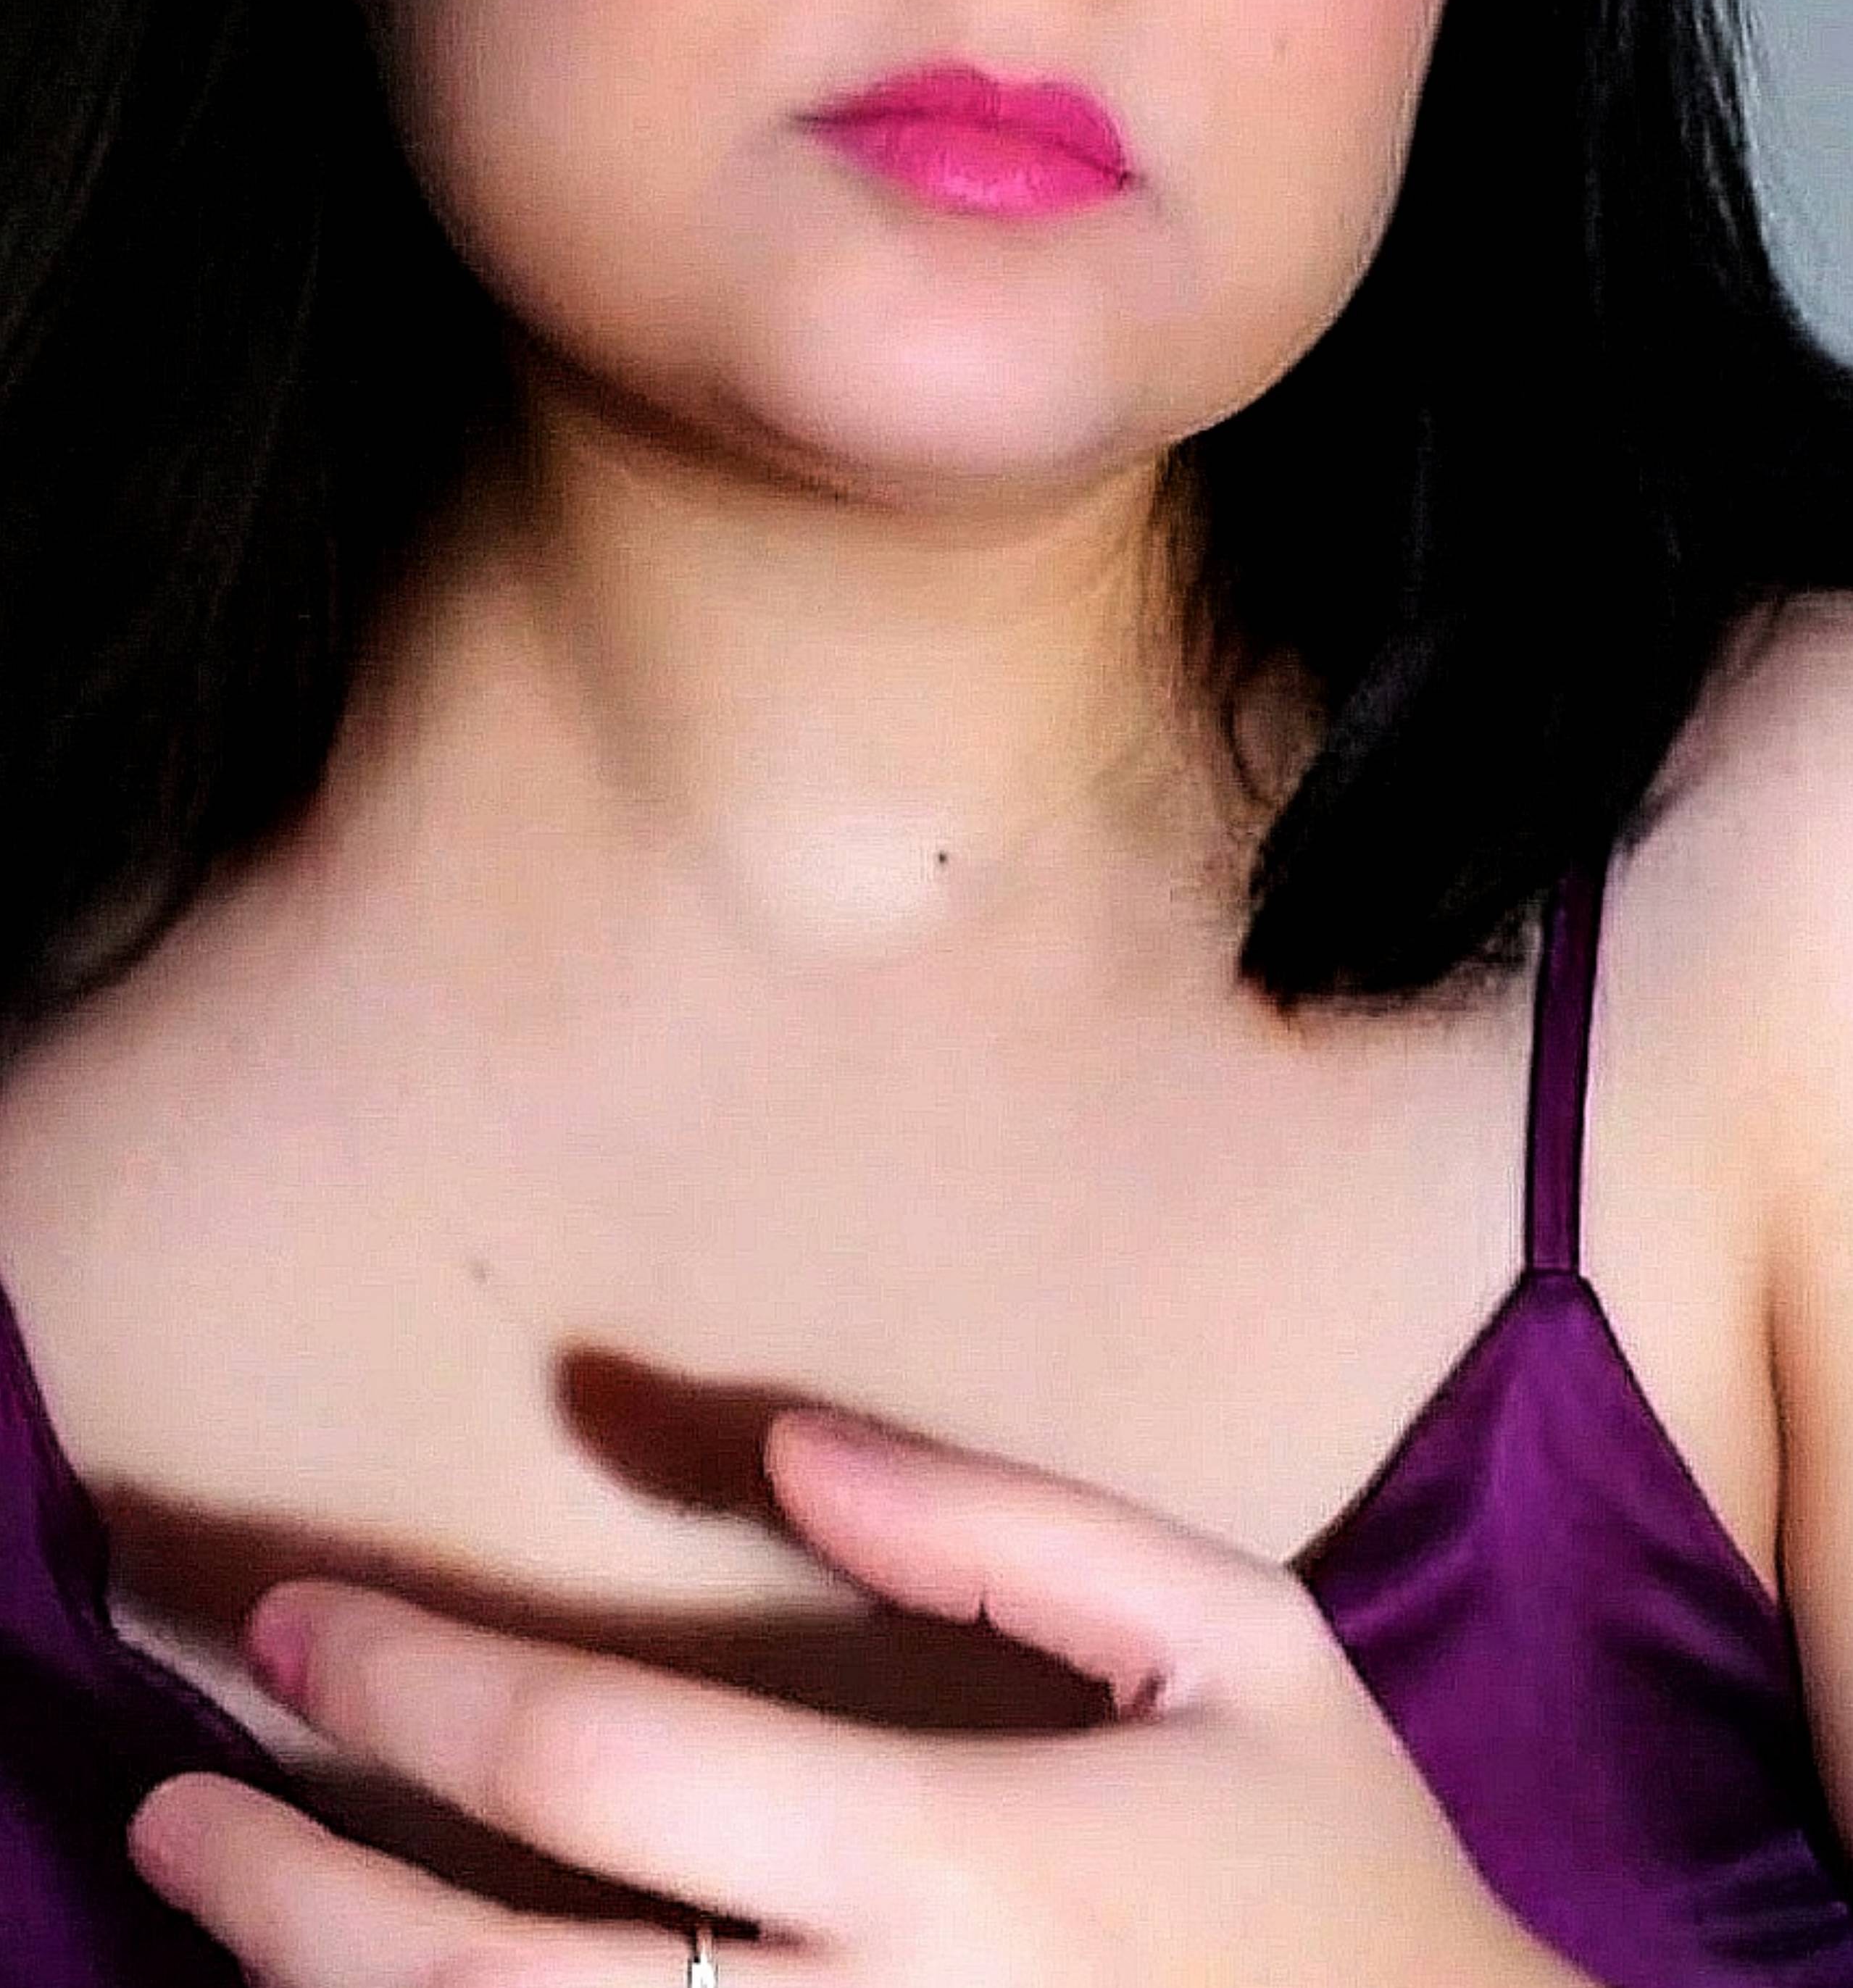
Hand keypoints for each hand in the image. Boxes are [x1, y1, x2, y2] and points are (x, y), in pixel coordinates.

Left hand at [128, 1407, 1566, 1987]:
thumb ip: (1012, 1526)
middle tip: (164, 1808)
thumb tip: (785, 1451)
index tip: (291, 1625)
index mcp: (956, 1860)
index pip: (596, 1768)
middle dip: (292, 1896)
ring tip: (220, 1919)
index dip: (409, 1691)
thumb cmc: (1346, 1881)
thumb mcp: (1237, 1640)